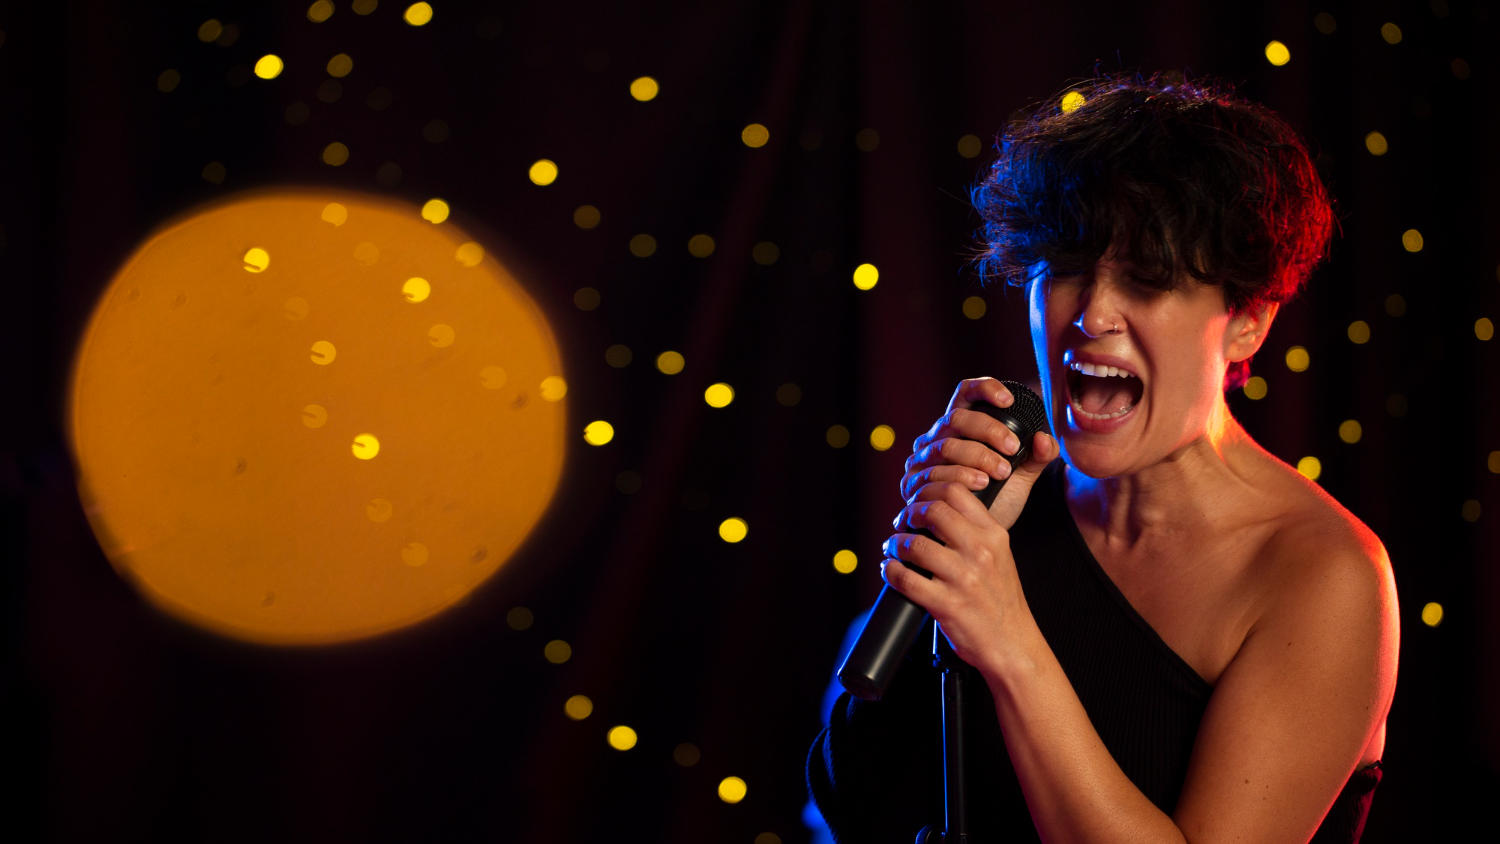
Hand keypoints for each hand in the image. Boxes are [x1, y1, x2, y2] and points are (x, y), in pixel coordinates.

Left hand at [881, 479, 1026, 671]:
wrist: (1012, 644)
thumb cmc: (1000, 600)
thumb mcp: (998, 555)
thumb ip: (974, 530)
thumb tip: (935, 509)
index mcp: (994, 534)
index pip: (956, 491)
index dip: (928, 490)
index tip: (917, 501)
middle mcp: (980, 551)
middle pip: (933, 510)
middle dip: (909, 514)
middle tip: (902, 523)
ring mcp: (963, 578)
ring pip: (915, 545)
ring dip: (895, 544)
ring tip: (892, 549)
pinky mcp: (947, 604)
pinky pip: (906, 579)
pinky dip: (890, 571)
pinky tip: (889, 570)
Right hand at [900, 377, 1055, 529]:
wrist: (973, 539)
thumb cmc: (997, 500)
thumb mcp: (1022, 478)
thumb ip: (1037, 458)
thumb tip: (1045, 439)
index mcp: (961, 427)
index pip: (965, 393)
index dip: (984, 389)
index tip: (1008, 401)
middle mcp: (937, 437)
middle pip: (957, 418)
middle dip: (988, 430)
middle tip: (1013, 448)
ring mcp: (921, 461)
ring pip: (945, 446)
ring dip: (976, 456)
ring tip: (1001, 472)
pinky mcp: (912, 485)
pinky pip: (932, 474)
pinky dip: (959, 477)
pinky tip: (979, 486)